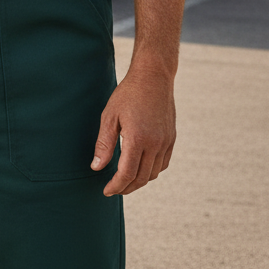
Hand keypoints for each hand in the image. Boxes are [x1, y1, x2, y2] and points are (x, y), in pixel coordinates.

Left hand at [91, 65, 176, 195]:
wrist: (153, 78)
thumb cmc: (127, 94)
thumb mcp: (109, 116)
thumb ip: (104, 144)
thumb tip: (97, 168)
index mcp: (138, 139)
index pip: (127, 173)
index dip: (116, 186)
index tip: (106, 191)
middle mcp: (155, 144)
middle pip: (141, 178)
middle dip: (126, 187)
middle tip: (113, 189)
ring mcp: (166, 142)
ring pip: (153, 173)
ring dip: (139, 181)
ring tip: (124, 181)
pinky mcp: (171, 139)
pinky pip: (163, 164)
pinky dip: (151, 171)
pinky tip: (139, 168)